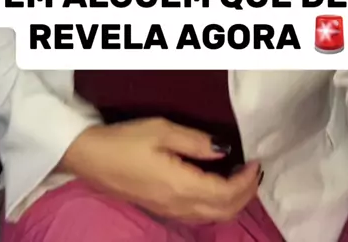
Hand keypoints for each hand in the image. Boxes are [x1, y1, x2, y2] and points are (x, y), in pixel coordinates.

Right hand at [61, 118, 260, 222]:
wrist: (90, 158)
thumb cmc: (125, 140)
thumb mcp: (162, 130)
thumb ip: (195, 142)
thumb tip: (224, 150)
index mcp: (181, 185)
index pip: (226, 193)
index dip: (247, 180)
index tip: (257, 161)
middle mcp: (178, 205)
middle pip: (224, 211)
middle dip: (246, 194)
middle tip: (255, 172)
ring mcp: (169, 211)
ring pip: (212, 217)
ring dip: (233, 202)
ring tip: (242, 179)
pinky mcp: (161, 210)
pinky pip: (199, 216)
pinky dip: (217, 206)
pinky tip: (217, 188)